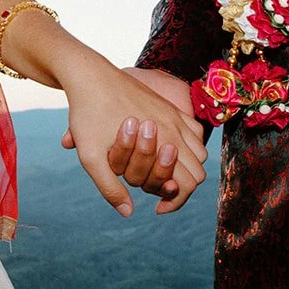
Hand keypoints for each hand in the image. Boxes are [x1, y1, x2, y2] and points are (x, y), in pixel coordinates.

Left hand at [60, 59, 206, 214]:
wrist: (89, 76)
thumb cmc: (88, 116)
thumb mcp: (92, 157)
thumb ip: (110, 188)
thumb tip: (128, 213)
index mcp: (162, 142)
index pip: (187, 185)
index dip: (174, 202)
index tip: (156, 208)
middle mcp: (175, 128)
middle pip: (198, 172)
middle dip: (180, 187)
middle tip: (155, 191)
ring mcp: (175, 114)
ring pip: (199, 152)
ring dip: (185, 167)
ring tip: (159, 172)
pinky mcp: (169, 105)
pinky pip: (194, 131)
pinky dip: (187, 147)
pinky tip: (164, 150)